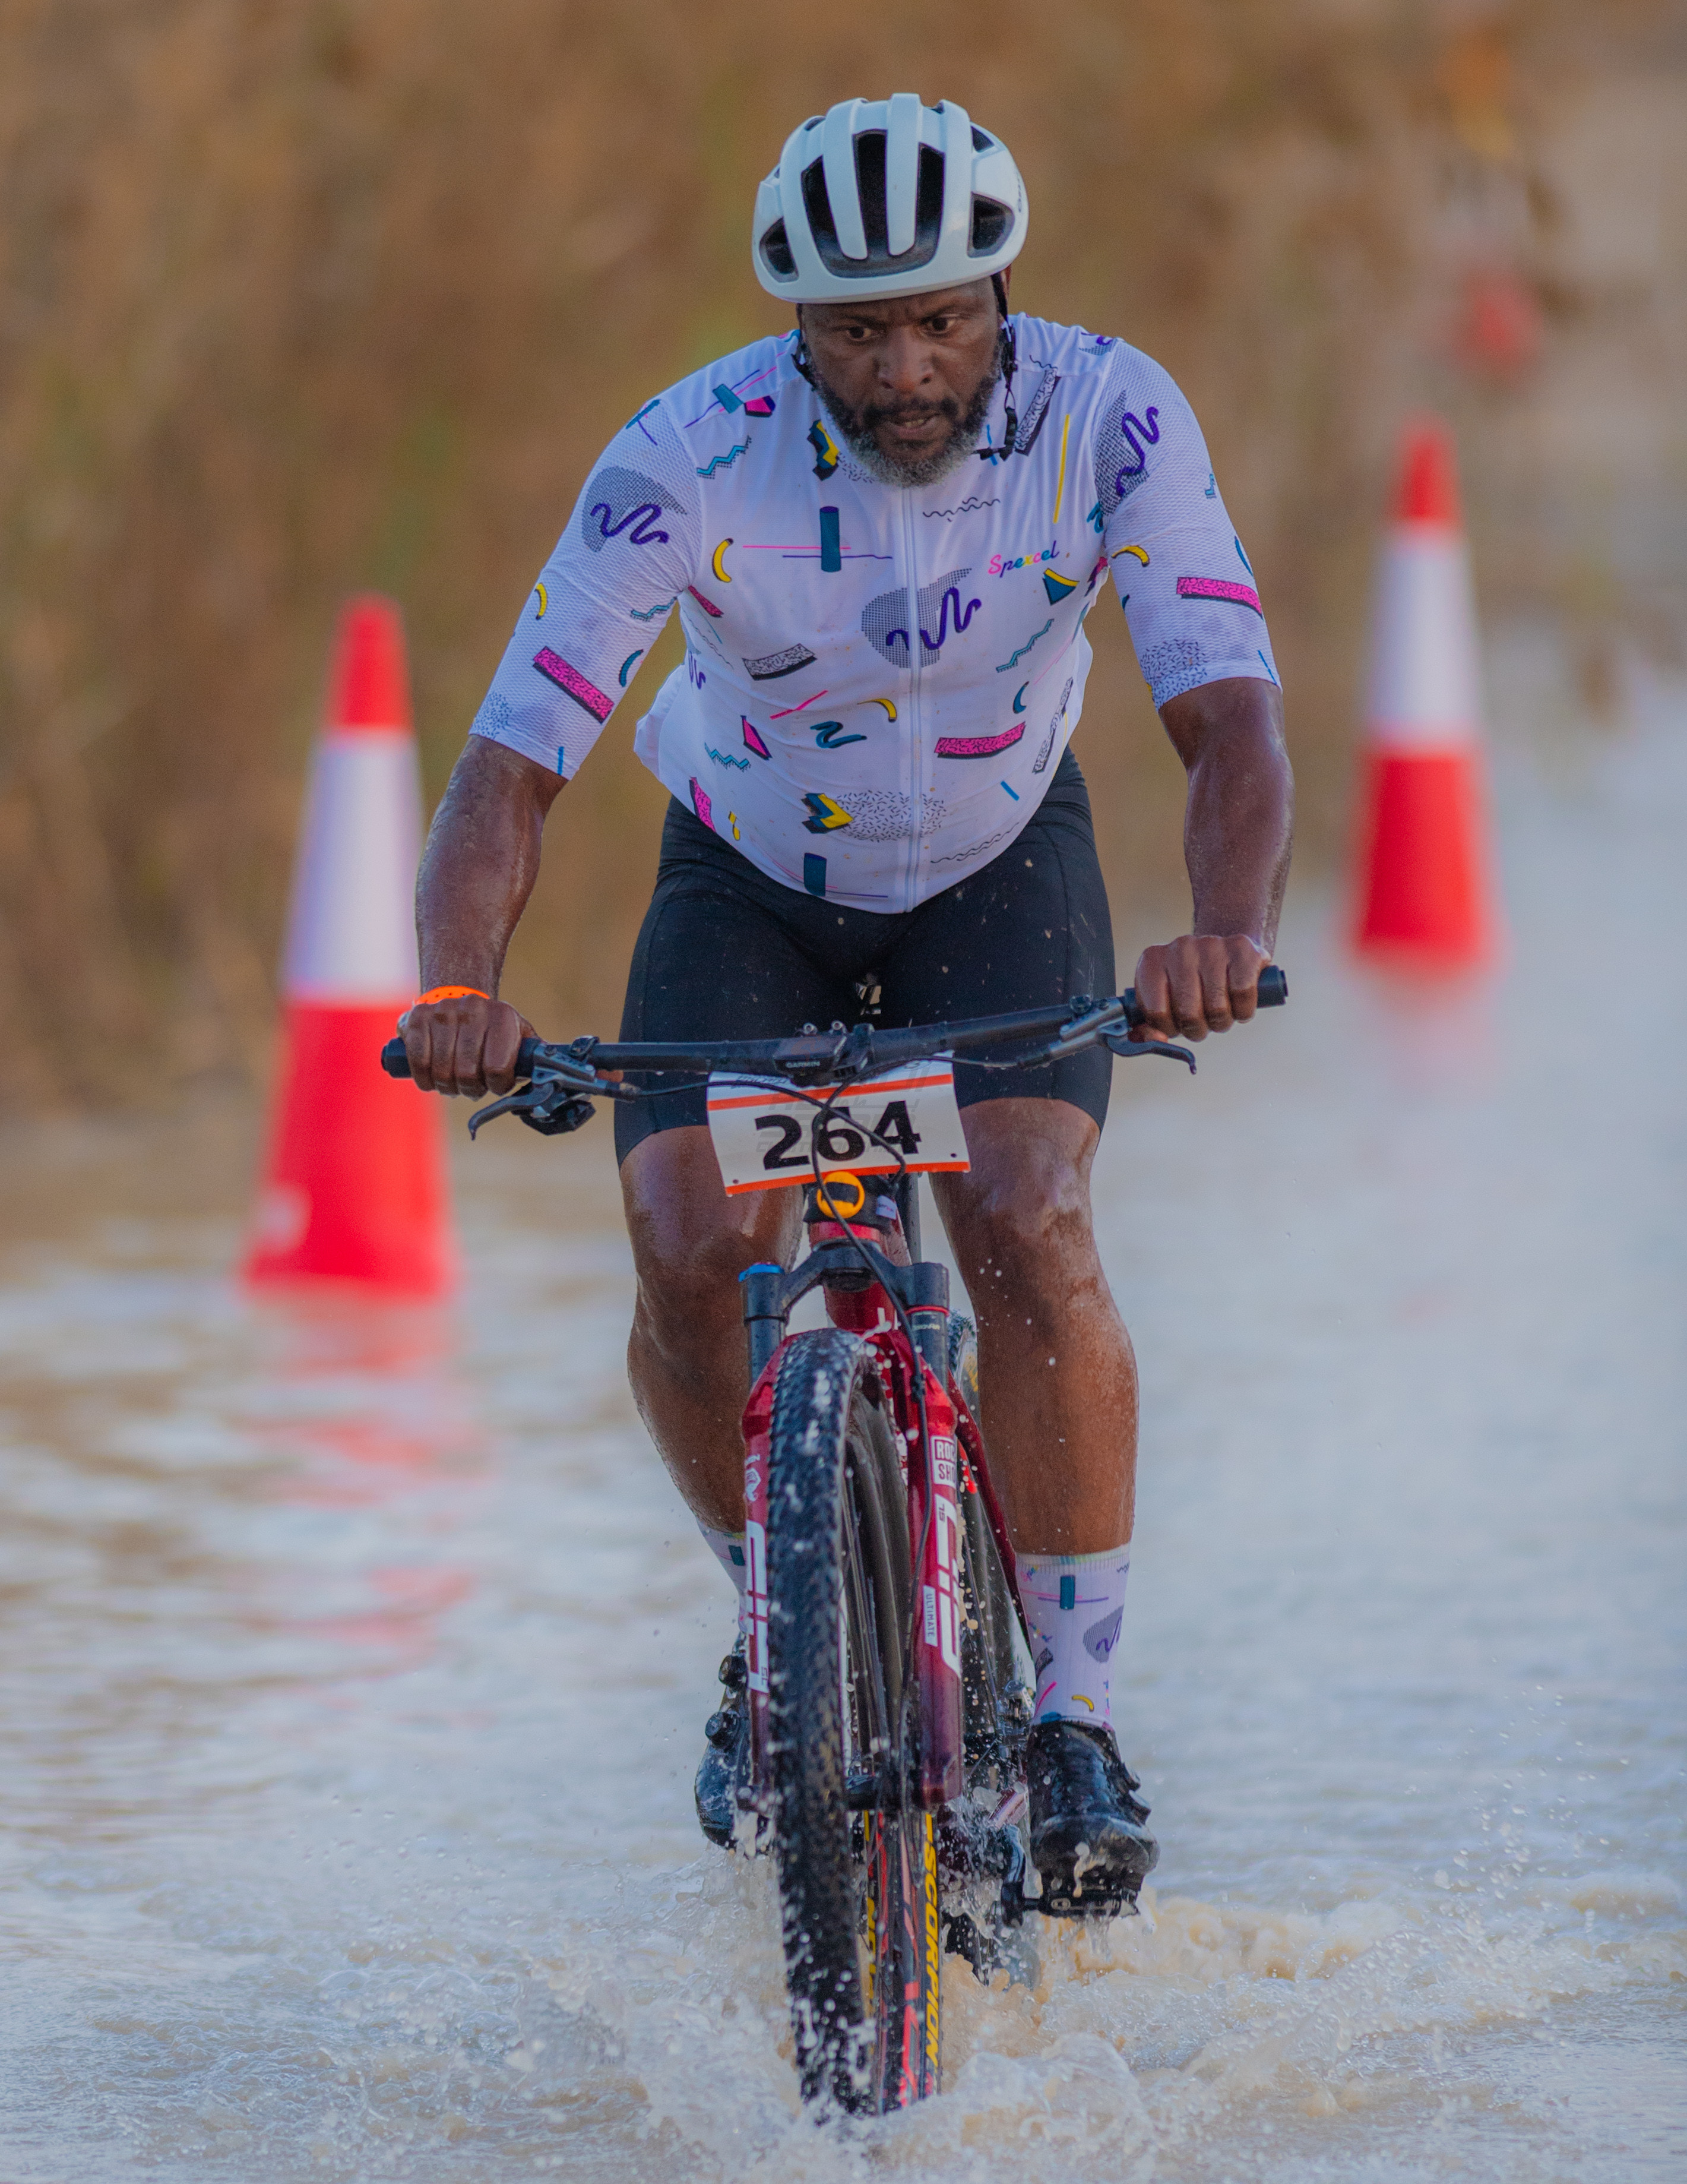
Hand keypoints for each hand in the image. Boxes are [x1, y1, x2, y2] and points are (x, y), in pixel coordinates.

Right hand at [401, 991, 533, 1095]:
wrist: (459, 997)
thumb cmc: (493, 1030)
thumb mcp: (519, 1036)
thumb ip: (534, 1057)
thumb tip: (556, 1077)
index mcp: (503, 1016)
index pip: (497, 1068)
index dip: (496, 1085)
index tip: (495, 1083)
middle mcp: (473, 1009)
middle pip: (467, 1073)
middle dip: (470, 1089)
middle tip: (471, 1086)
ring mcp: (443, 1012)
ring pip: (442, 1071)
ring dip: (447, 1086)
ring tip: (454, 1081)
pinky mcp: (417, 1018)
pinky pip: (418, 1062)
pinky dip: (425, 1079)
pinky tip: (432, 1079)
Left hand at [1132, 934, 1269, 1042]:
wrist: (1226, 953)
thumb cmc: (1191, 986)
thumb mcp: (1163, 1002)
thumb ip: (1150, 1027)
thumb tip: (1158, 1040)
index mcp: (1152, 962)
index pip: (1157, 1012)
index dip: (1170, 1028)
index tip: (1177, 1023)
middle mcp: (1180, 949)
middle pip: (1188, 1014)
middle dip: (1197, 1029)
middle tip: (1202, 1021)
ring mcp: (1211, 946)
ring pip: (1217, 1008)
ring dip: (1221, 1021)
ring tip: (1219, 1011)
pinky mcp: (1242, 949)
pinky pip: (1242, 995)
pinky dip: (1243, 1010)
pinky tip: (1237, 1003)